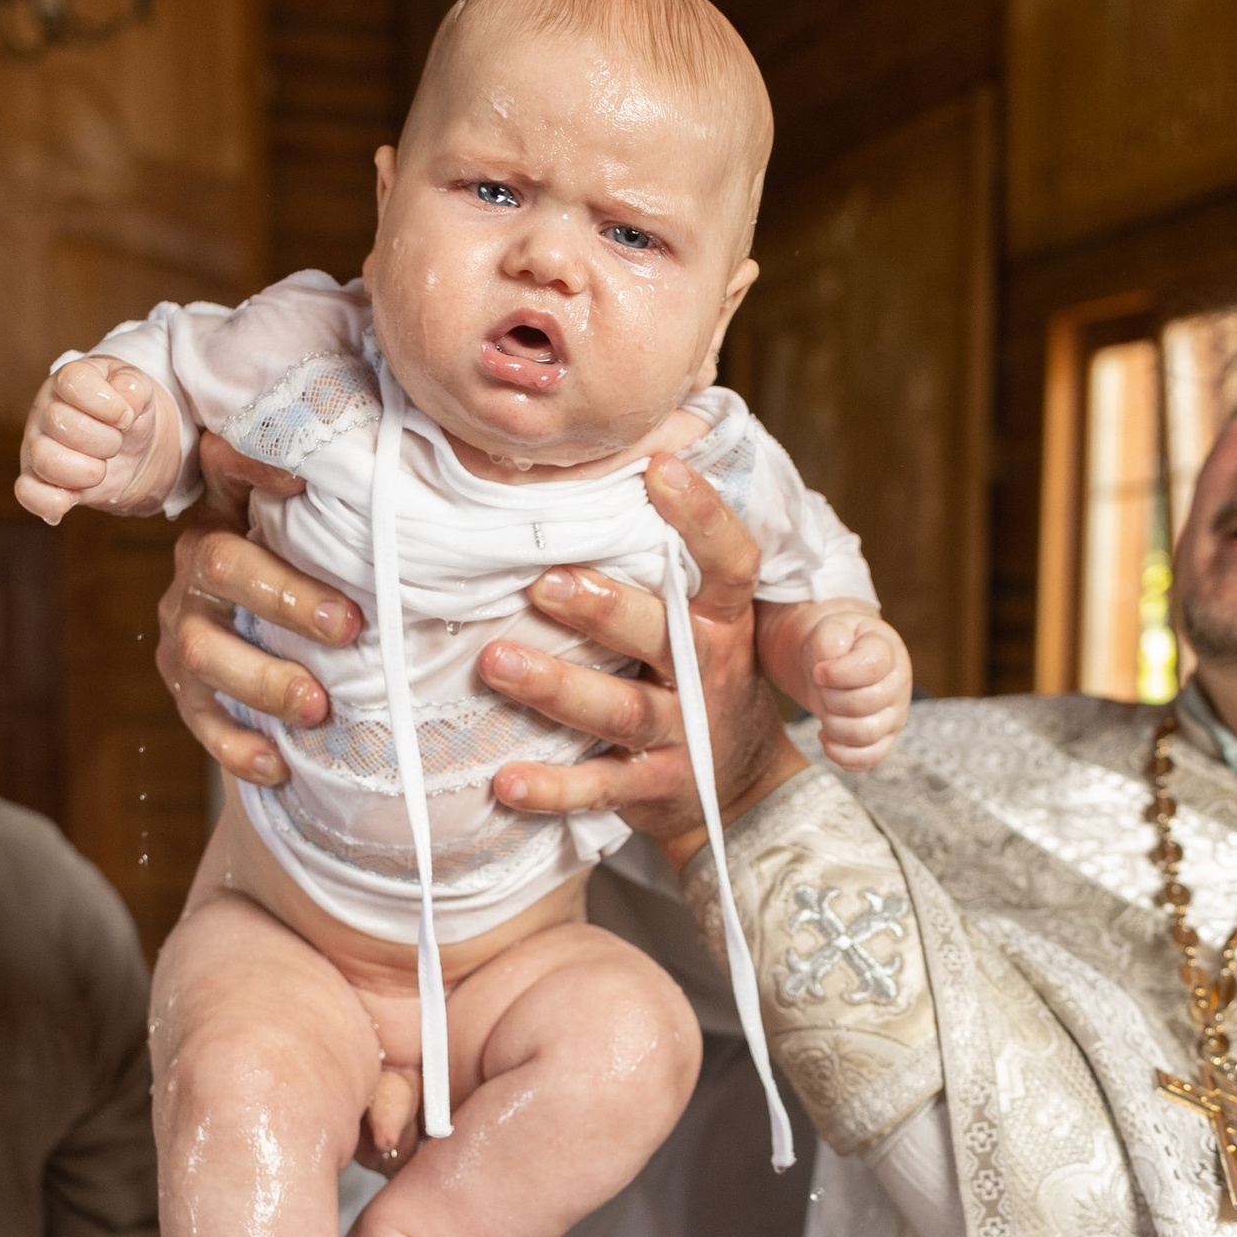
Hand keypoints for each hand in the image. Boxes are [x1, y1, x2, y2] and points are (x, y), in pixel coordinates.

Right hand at [17, 356, 160, 525]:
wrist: (128, 445)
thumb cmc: (127, 411)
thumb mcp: (138, 391)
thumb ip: (133, 387)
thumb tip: (125, 400)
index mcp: (68, 381)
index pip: (74, 383)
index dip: (107, 405)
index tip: (125, 417)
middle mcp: (45, 411)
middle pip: (62, 423)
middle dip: (105, 441)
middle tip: (116, 443)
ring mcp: (35, 445)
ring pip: (46, 460)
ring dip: (87, 471)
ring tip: (101, 467)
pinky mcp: (35, 479)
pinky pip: (28, 493)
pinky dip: (51, 501)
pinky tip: (74, 498)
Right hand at [153, 435, 359, 792]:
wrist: (284, 655)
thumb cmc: (329, 583)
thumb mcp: (338, 540)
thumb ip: (364, 514)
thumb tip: (455, 488)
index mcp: (236, 510)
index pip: (226, 465)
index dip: (252, 464)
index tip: (300, 478)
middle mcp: (201, 562)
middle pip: (220, 564)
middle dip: (286, 597)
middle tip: (349, 628)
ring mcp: (187, 625)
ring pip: (204, 649)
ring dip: (264, 680)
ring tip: (318, 707)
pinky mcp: (185, 689)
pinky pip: (200, 719)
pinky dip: (237, 745)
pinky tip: (279, 763)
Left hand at [479, 455, 804, 867]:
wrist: (741, 789)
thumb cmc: (703, 676)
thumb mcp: (710, 616)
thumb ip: (674, 556)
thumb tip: (644, 446)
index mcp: (724, 620)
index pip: (729, 561)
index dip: (703, 515)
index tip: (661, 468)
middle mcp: (707, 674)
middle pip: (659, 636)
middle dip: (603, 608)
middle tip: (543, 582)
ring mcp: (681, 734)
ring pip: (620, 711)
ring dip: (558, 688)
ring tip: (495, 664)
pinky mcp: (650, 790)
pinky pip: (598, 790)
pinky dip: (553, 790)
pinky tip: (505, 782)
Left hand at [803, 605, 913, 772]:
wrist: (836, 661)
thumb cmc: (836, 644)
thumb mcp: (830, 628)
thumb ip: (829, 641)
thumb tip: (825, 672)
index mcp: (888, 652)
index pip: (871, 668)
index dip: (838, 673)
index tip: (819, 671)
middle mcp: (899, 686)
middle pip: (863, 704)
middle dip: (829, 698)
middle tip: (821, 689)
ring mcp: (895, 716)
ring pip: (864, 735)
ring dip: (832, 725)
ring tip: (824, 709)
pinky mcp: (885, 740)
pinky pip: (868, 760)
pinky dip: (840, 754)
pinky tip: (826, 735)